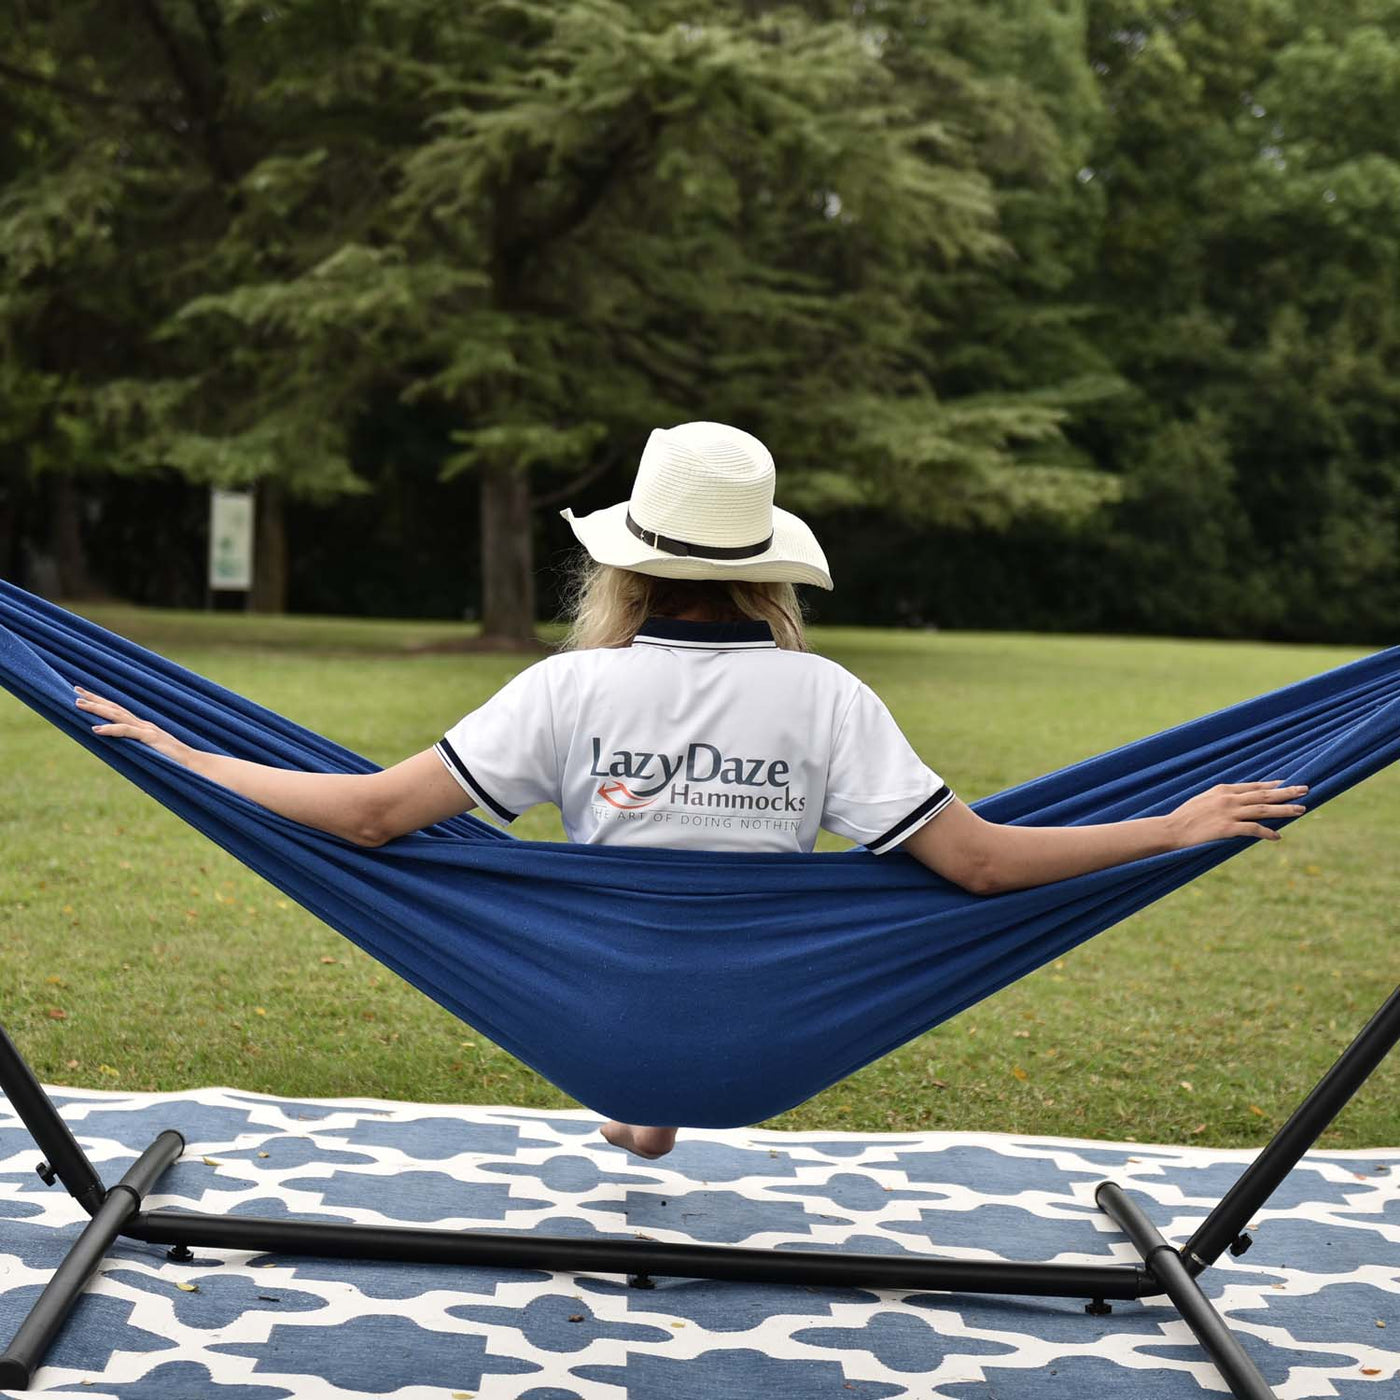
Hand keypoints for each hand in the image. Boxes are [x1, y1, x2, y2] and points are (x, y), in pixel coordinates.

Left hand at [74, 686, 193, 767]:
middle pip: (115, 708)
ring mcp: (146, 730)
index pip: (118, 711)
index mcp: (142, 728)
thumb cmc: (175, 763)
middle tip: (75, 690)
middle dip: (95, 699)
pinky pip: (126, 732)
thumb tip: (131, 772)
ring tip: (78, 704)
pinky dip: (110, 729)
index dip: (102, 702)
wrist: (195, 764)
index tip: (85, 695)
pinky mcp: (149, 739)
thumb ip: (141, 758)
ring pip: (117, 716)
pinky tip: (95, 729)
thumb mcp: (152, 758)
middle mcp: (143, 725)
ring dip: (97, 709)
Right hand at [1167, 781, 1307, 846]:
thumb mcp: (1203, 800)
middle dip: (1286, 792)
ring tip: (1301, 809)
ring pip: (1263, 809)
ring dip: (1284, 810)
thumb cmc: (1184, 817)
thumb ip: (1220, 798)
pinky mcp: (1227, 828)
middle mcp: (1229, 799)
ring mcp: (1229, 813)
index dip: (1271, 785)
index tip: (1286, 783)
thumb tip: (1236, 800)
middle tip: (1305, 789)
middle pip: (1263, 794)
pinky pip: (1253, 829)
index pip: (1253, 786)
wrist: (1170, 830)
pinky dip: (1266, 832)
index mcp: (1223, 790)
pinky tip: (1277, 836)